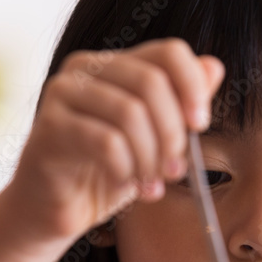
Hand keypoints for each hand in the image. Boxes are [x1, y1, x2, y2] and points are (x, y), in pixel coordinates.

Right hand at [10, 38, 224, 241]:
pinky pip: (106, 142)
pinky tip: (125, 186)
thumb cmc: (103, 172)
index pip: (167, 52)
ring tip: (151, 185)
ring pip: (130, 114)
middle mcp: (85, 68)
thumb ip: (179, 105)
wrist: (52, 209)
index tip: (200, 125)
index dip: (193, 86)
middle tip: (175, 170)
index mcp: (114, 64)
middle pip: (152, 83)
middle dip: (172, 133)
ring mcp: (62, 93)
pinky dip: (126, 169)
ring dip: (151, 158)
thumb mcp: (153, 140)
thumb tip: (213, 67)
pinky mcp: (48, 127)